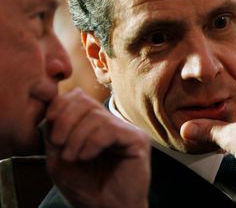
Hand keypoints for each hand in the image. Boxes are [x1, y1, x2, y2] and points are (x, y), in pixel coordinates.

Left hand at [44, 88, 150, 207]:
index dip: (60, 106)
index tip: (51, 127)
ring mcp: (125, 128)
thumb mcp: (59, 157)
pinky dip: (92, 143)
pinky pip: (109, 129)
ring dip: (77, 138)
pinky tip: (87, 156)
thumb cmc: (85, 187)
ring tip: (74, 157)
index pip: (77, 96)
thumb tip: (53, 108)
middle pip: (84, 100)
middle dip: (65, 121)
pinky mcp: (137, 138)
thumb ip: (55, 132)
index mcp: (94, 122)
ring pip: (95, 116)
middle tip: (60, 145)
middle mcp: (111, 121)